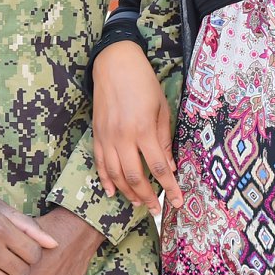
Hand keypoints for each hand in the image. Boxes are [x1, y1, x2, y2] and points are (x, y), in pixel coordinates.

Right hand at [92, 41, 181, 211]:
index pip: (159, 167)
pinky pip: (100, 162)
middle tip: (156, 210)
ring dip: (127, 192)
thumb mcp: (162, 108)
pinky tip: (112, 192)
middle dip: (147, 196)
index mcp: (144, 129)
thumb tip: (169, 166)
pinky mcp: (97, 134)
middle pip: (135, 176)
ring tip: (138, 203)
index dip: (169, 188)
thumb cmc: (143, 83)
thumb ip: (164, 139)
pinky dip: (105, 179)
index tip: (178, 201)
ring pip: (115, 174)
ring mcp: (107, 136)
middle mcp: (123, 136)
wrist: (114, 64)